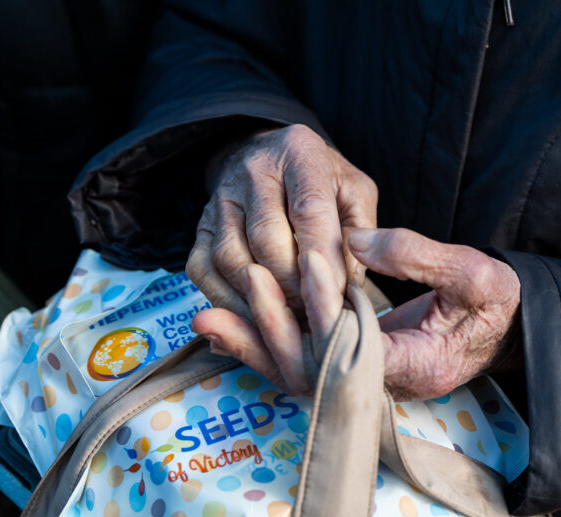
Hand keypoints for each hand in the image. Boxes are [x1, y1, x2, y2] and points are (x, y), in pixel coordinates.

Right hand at [186, 123, 377, 318]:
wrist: (270, 158)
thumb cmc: (322, 181)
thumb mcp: (354, 191)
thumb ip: (361, 231)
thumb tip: (348, 284)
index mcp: (300, 153)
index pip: (309, 210)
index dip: (322, 258)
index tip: (336, 294)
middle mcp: (253, 170)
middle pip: (267, 240)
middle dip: (293, 285)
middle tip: (314, 314)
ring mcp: (220, 199)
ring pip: (231, 258)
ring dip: (259, 297)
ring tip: (288, 319)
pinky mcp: (199, 226)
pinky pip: (202, 270)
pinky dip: (226, 300)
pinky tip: (253, 317)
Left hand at [193, 227, 521, 400]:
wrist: (498, 334)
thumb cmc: (493, 305)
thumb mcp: (476, 274)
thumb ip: (419, 255)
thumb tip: (357, 239)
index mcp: (416, 364)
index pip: (356, 346)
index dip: (326, 308)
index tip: (303, 265)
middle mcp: (382, 384)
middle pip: (310, 371)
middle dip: (268, 333)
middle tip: (234, 291)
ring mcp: (362, 382)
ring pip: (296, 374)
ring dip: (254, 344)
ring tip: (208, 313)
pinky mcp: (349, 370)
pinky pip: (298, 364)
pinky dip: (263, 345)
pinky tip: (230, 322)